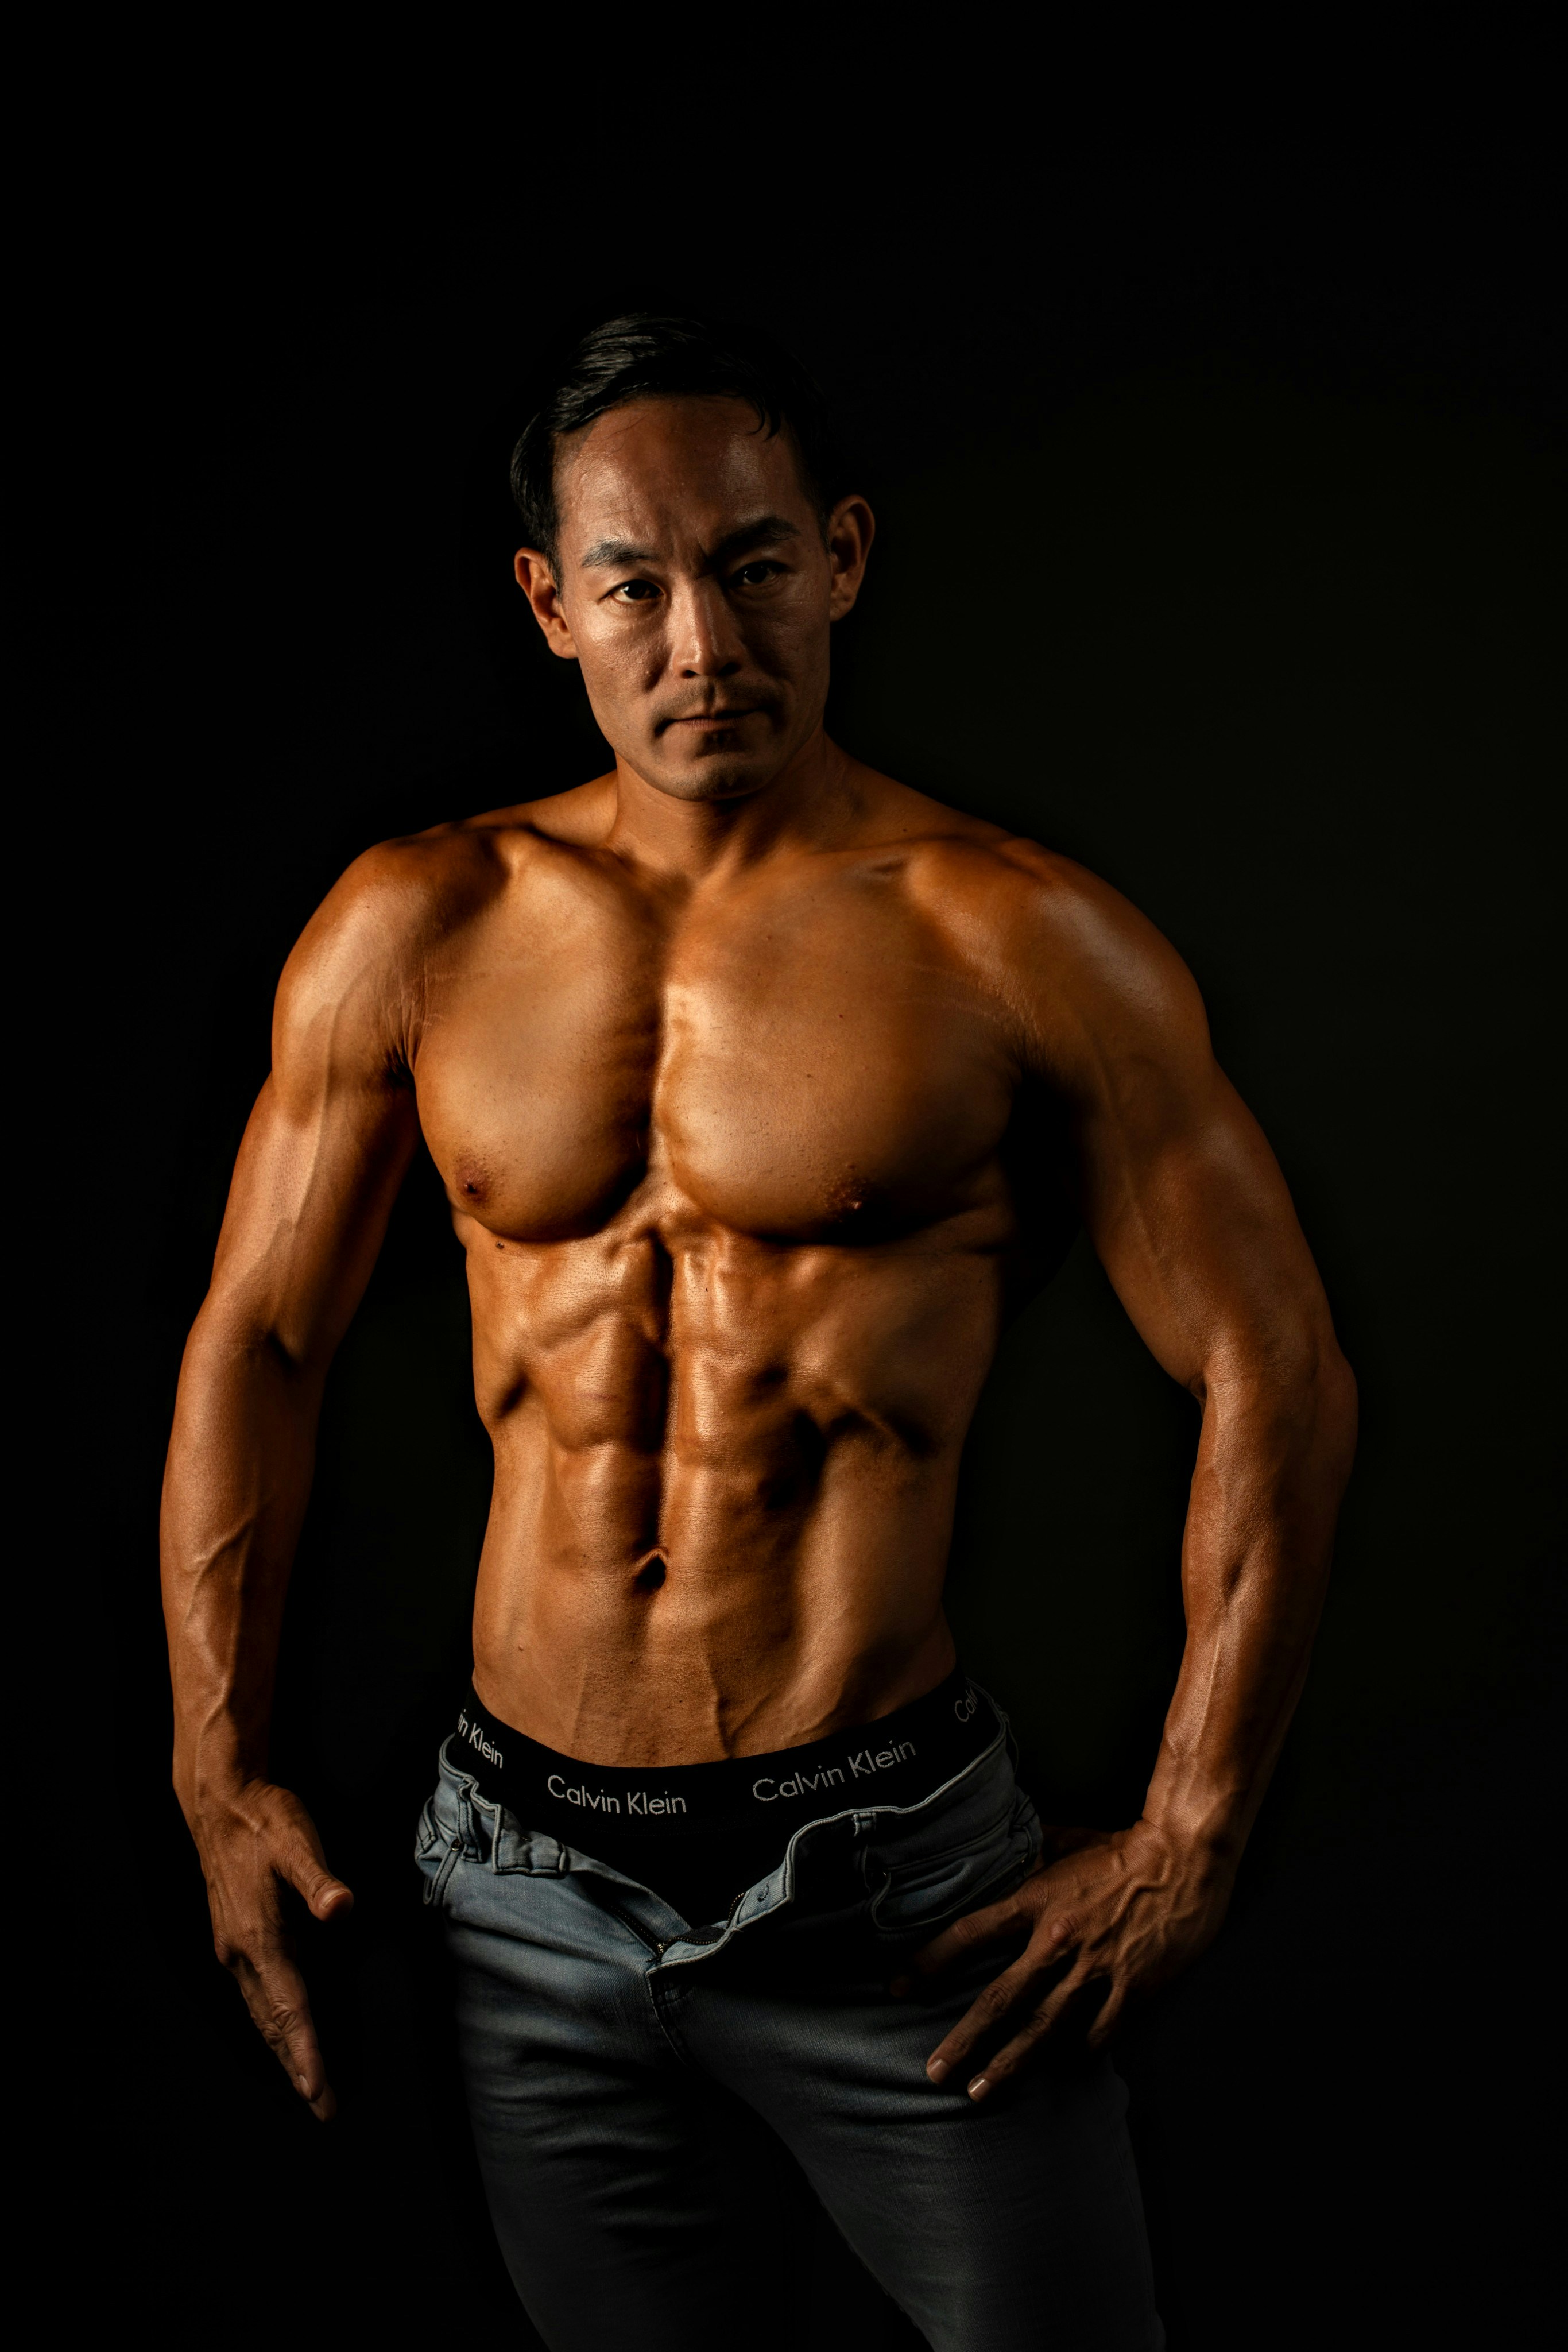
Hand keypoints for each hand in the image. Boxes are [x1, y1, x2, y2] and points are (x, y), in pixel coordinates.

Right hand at [191, 1779, 352, 2120]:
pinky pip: (253, 1994)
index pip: (291, 2010)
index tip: (319, 2094)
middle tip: (321, 2107)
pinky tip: (278, 2027)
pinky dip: (269, 2021)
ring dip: (282, 2048)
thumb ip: (319, 1879)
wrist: (220, 1802)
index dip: (307, 2054)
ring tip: (303, 2083)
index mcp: (261, 1938)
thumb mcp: (298, 1842)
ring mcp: (232, 1947)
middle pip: (274, 2023)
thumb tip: (341, 1908)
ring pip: (260, 2012)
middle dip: (298, 2067)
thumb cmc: (265, 1821)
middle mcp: (241, 1953)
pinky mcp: (232, 1937)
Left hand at [903, 1819, 1232, 2100]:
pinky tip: (1060, 2066)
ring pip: (1044, 2030)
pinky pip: (1097, 2034)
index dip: (929, 1962)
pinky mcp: (1133, 1989)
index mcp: (1037, 1901)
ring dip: (1010, 2064)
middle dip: (965, 2041)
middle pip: (1001, 2000)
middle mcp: (1058, 1941)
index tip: (898, 1986)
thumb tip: (1004, 1857)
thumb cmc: (1122, 1847)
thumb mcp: (1064, 1843)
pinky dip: (1076, 2053)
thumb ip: (1029, 1859)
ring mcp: (1096, 1969)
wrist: (1184, 1857)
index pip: (969, 1935)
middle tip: (936, 2072)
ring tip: (982, 2091)